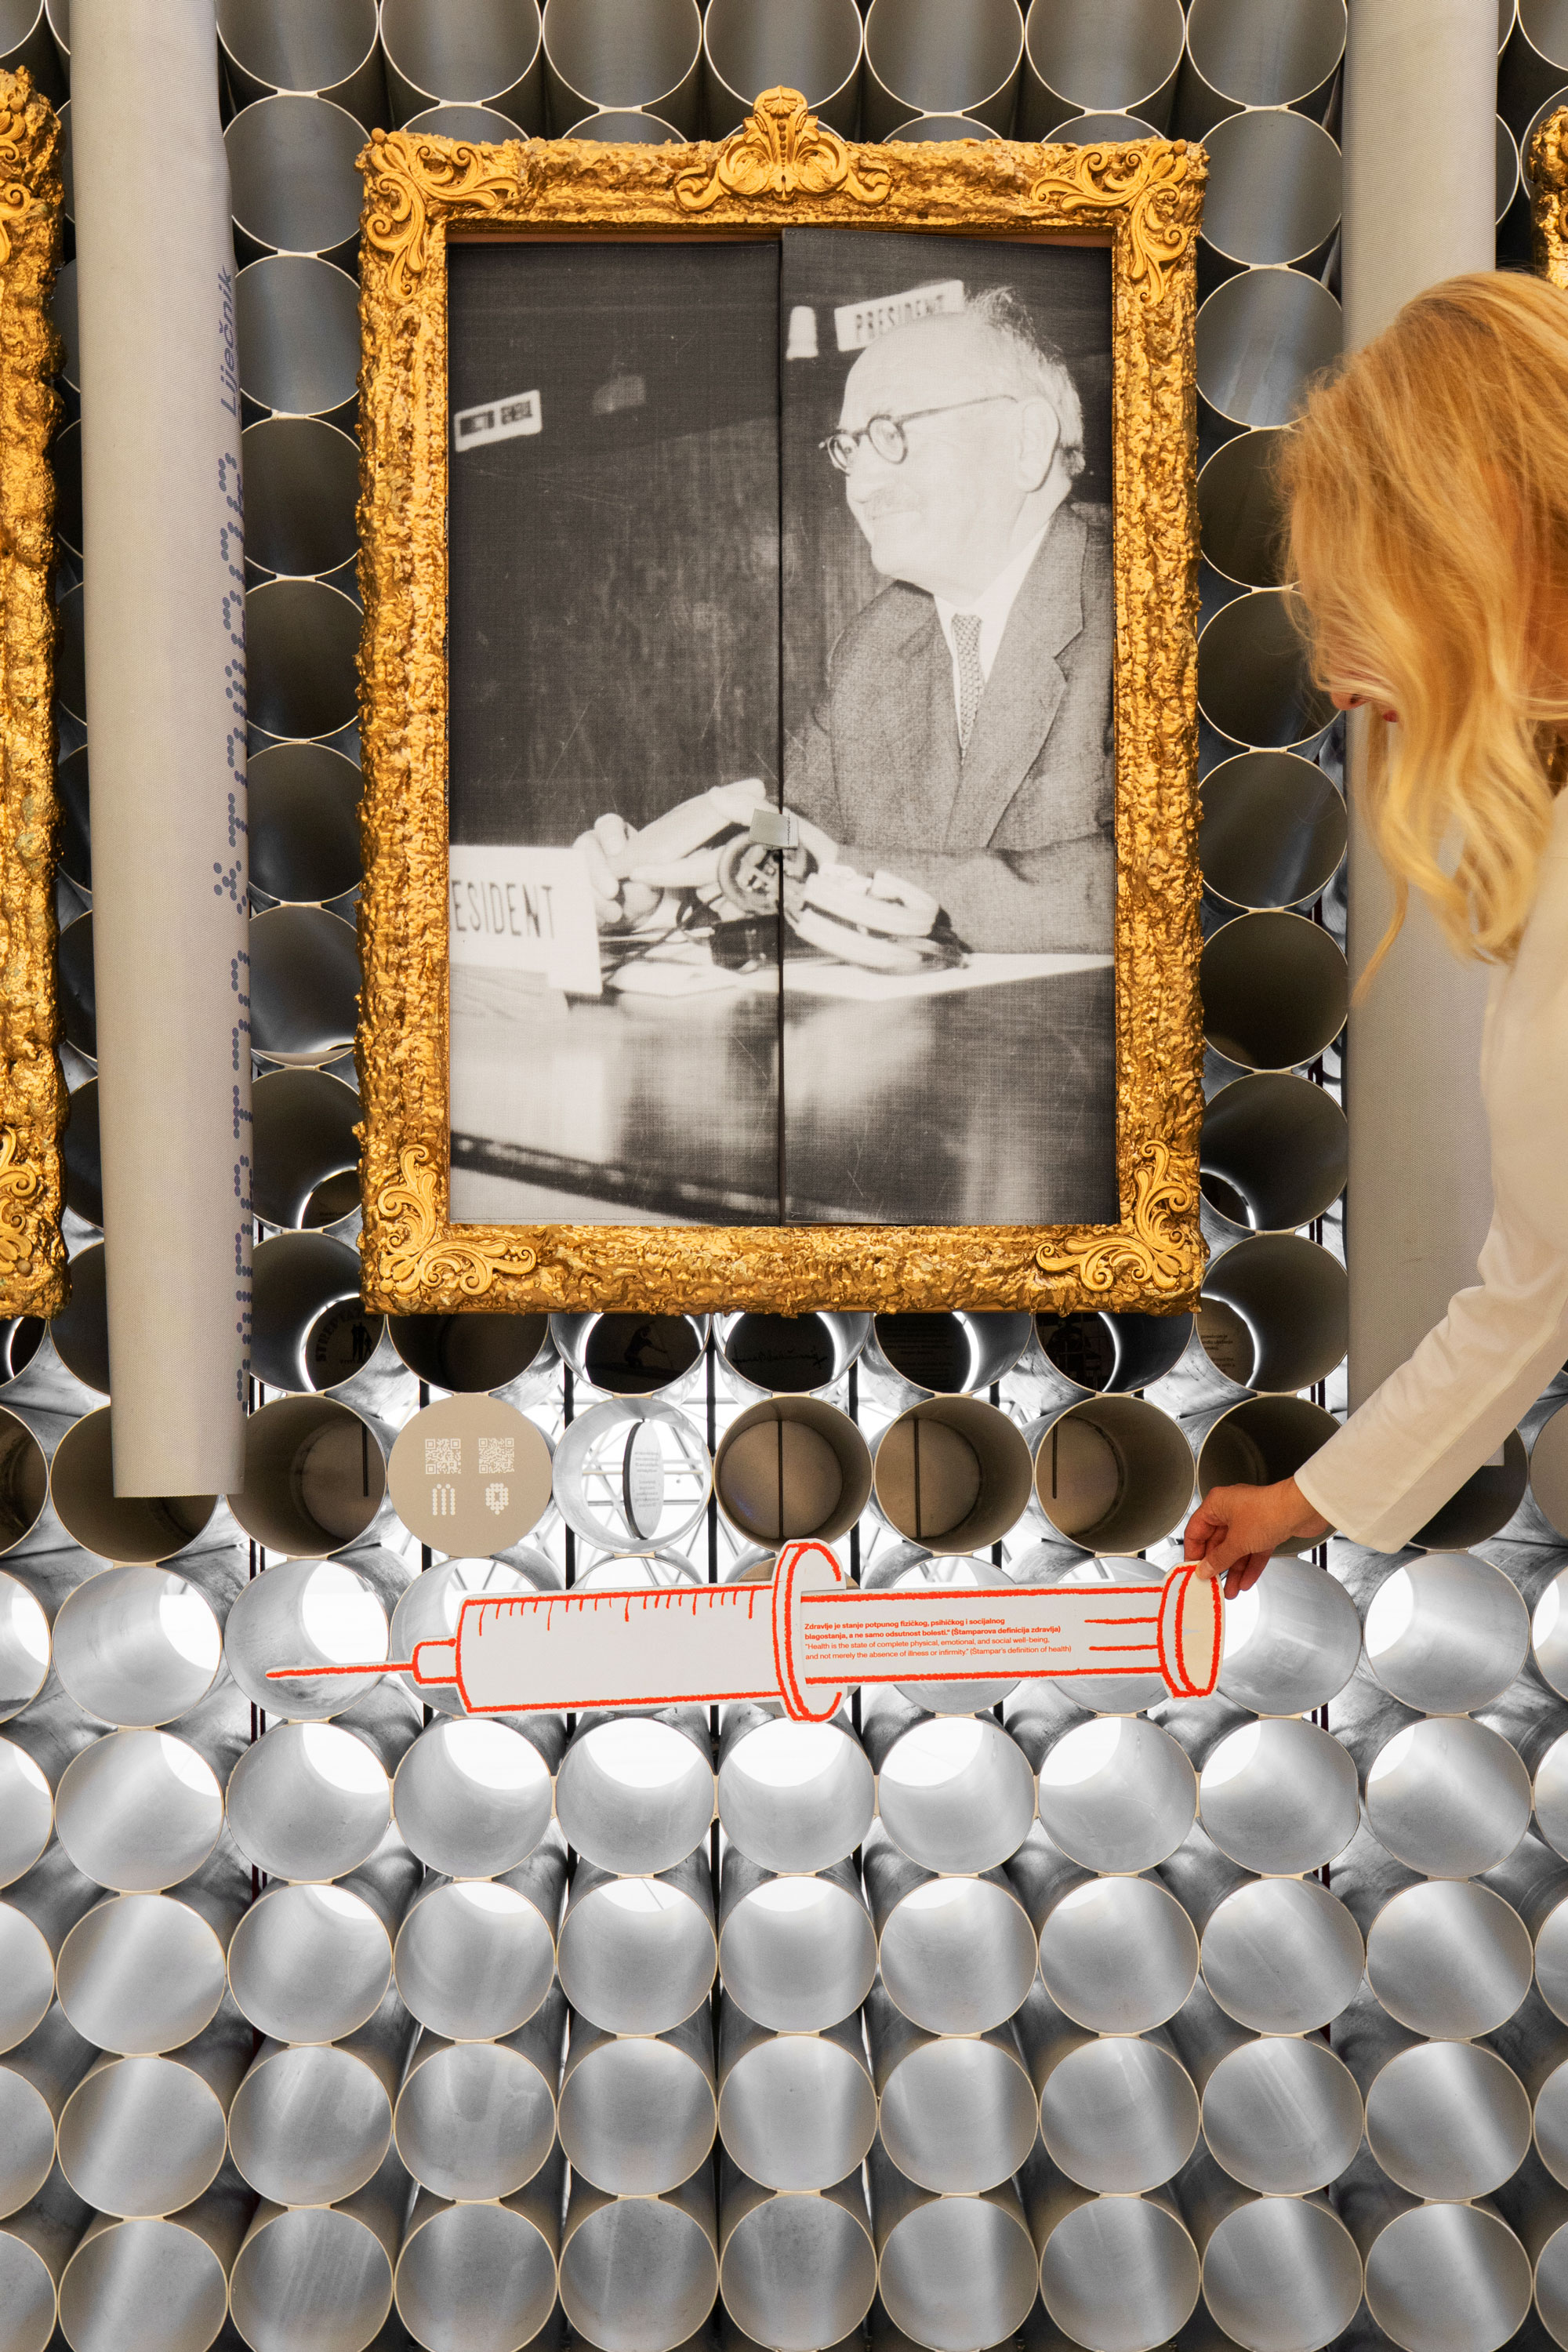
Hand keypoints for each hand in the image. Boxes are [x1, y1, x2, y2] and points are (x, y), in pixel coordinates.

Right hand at [573, 813, 666, 931]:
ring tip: (615, 914)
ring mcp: (578, 864)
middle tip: (612, 891)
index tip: (617, 851)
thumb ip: (645, 874)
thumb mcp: (652, 879)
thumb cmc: (644, 886)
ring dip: (594, 895)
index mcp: (614, 833)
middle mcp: (592, 844)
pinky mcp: (571, 886)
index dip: (611, 836)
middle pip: (586, 847)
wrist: (631, 911)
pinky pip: (571, 896)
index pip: (609, 825)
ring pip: (577, 873)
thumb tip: (635, 876)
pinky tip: (603, 921)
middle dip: (598, 870)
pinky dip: (587, 909)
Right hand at [1183, 1477, 1331, 1598]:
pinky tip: (1246, 1581)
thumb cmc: (1268, 1512)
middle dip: (1217, 1566)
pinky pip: (1252, 1550)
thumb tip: (1204, 1569)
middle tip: (1212, 1584)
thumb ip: (1218, 1558)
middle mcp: (1231, 1510)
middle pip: (1217, 1542)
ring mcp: (1249, 1519)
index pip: (1196, 1530)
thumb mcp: (1237, 1542)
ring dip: (1234, 1570)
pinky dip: (1250, 1565)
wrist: (1302, 1510)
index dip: (1193, 1552)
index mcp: (1217, 1504)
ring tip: (1230, 1590)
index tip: (1193, 1569)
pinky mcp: (1266, 1528)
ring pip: (1236, 1549)